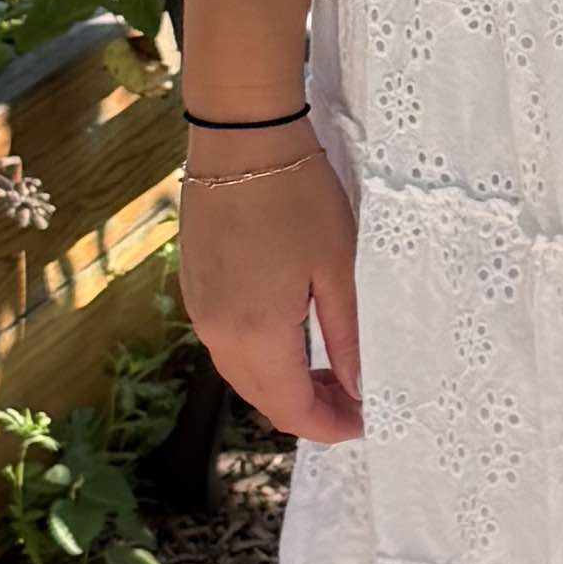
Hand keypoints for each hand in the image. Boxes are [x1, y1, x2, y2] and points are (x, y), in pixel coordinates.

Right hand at [180, 140, 365, 441]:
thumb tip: (360, 389)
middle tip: (357, 398)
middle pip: (263, 399)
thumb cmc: (298, 195)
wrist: (241, 137)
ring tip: (334, 371)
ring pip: (243, 374)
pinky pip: (228, 345)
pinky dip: (263, 358)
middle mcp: (218, 331)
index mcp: (256, 331)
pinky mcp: (195, 288)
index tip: (367, 421)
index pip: (291, 409)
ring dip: (285, 385)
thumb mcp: (337, 268)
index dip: (330, 426)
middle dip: (311, 410)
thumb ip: (346, 336)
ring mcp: (200, 309)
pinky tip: (294, 340)